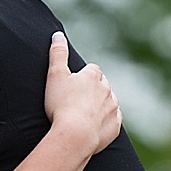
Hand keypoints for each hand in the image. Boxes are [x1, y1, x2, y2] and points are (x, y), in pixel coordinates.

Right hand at [43, 32, 120, 155]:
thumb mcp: (54, 75)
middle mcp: (107, 90)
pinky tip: (93, 126)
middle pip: (103, 85)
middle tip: (78, 98)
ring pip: (110, 102)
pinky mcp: (115, 126)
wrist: (75, 135)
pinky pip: (113, 120)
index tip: (74, 83)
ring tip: (85, 113)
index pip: (92, 70)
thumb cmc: (61, 105)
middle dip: (94, 89)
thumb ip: (57, 53)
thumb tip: (58, 34)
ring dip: (101, 104)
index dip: (84, 75)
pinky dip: (106, 121)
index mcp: (93, 77)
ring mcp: (113, 108)